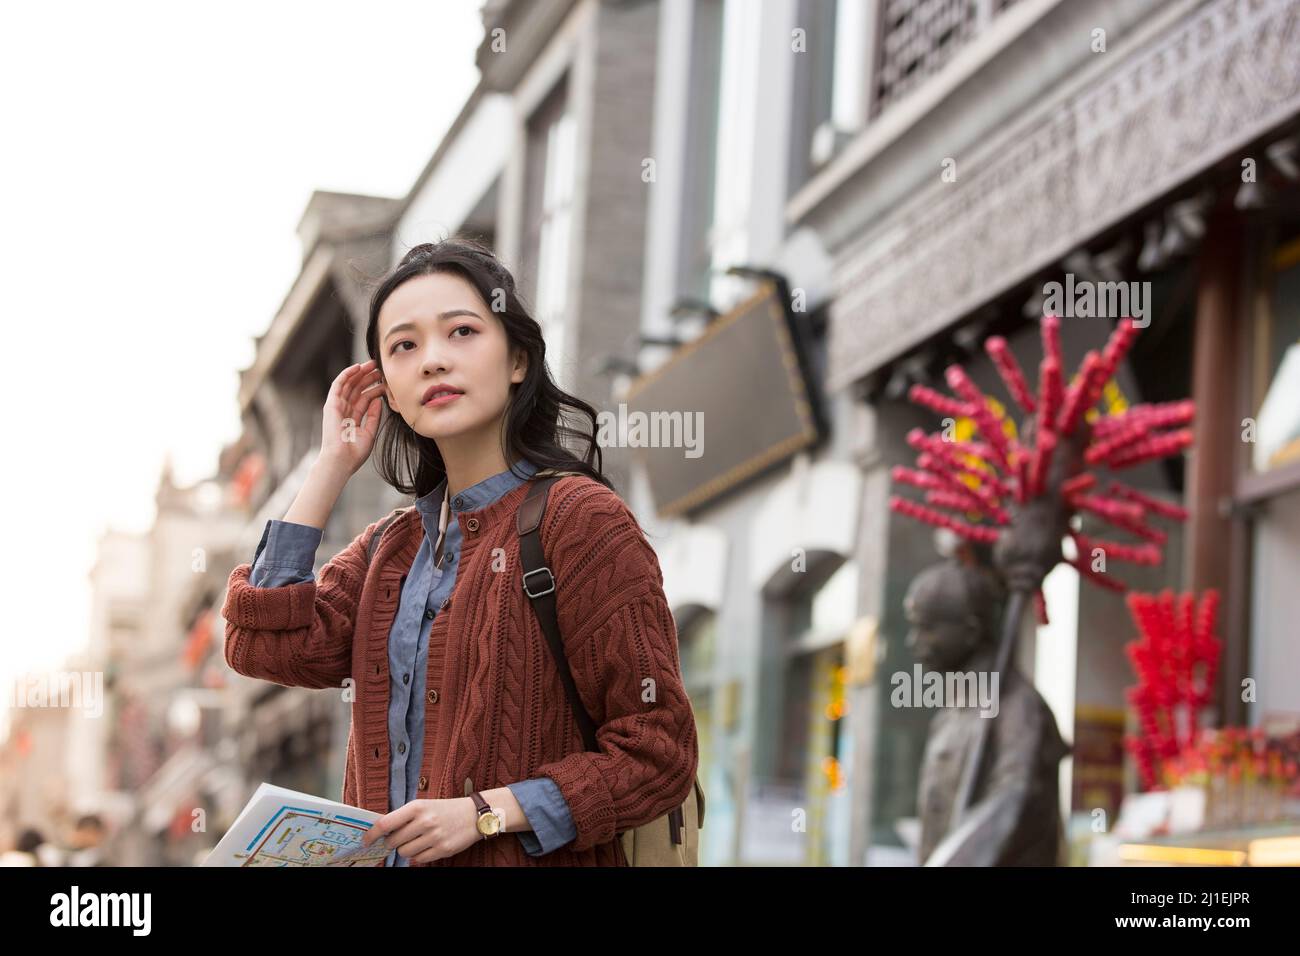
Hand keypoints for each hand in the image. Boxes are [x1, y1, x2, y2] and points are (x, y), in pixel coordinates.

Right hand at [318, 360, 385, 476]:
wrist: (341, 460)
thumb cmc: (354, 452)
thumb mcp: (370, 432)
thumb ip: (373, 416)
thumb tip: (377, 400)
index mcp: (353, 418)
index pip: (364, 399)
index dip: (374, 389)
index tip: (386, 382)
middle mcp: (344, 411)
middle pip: (357, 389)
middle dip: (368, 378)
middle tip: (380, 369)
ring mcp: (337, 407)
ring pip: (349, 384)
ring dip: (360, 373)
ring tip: (372, 364)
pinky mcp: (331, 404)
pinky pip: (338, 385)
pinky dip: (347, 375)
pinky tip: (357, 367)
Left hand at [361, 797, 481, 863]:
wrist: (474, 814)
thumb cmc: (444, 809)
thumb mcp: (423, 805)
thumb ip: (403, 816)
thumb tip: (380, 831)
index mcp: (417, 807)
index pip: (385, 824)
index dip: (371, 835)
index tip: (366, 841)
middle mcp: (425, 821)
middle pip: (393, 842)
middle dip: (390, 843)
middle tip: (396, 839)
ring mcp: (434, 837)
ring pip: (404, 852)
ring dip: (405, 849)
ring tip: (416, 841)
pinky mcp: (442, 850)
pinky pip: (419, 860)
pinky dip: (418, 855)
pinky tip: (426, 846)